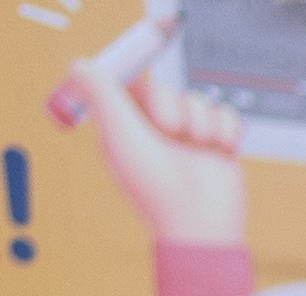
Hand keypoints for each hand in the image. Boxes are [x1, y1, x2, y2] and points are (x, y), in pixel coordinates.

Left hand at [72, 52, 251, 248]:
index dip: (135, 82)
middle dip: (174, 108)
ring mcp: (188, 136)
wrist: (203, 222)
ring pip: (197, 100)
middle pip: (165, 89)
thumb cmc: (156, 183)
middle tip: (172, 134)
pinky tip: (220, 150)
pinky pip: (225, 112)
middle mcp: (154, 130)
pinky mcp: (218, 142)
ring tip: (198, 149)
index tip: (142, 88)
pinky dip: (226, 130)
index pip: (127, 85)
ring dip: (202, 122)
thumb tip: (78, 64)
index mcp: (125, 127)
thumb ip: (100, 93)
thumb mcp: (120, 133)